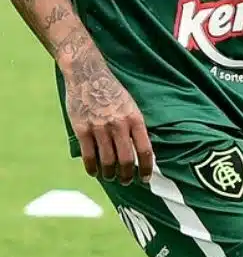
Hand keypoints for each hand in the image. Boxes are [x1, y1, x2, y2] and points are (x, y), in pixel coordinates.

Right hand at [62, 50, 153, 185]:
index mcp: (135, 119)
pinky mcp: (82, 129)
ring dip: (109, 174)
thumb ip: (135, 126)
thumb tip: (142, 149)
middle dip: (127, 175)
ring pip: (106, 161)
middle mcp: (119, 125)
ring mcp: (99, 128)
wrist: (88, 75)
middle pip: (125, 160)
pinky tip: (94, 172)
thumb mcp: (131, 105)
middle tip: (127, 181)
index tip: (146, 178)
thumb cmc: (113, 91)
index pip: (145, 150)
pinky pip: (88, 155)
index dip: (146, 168)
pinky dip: (92, 168)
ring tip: (111, 177)